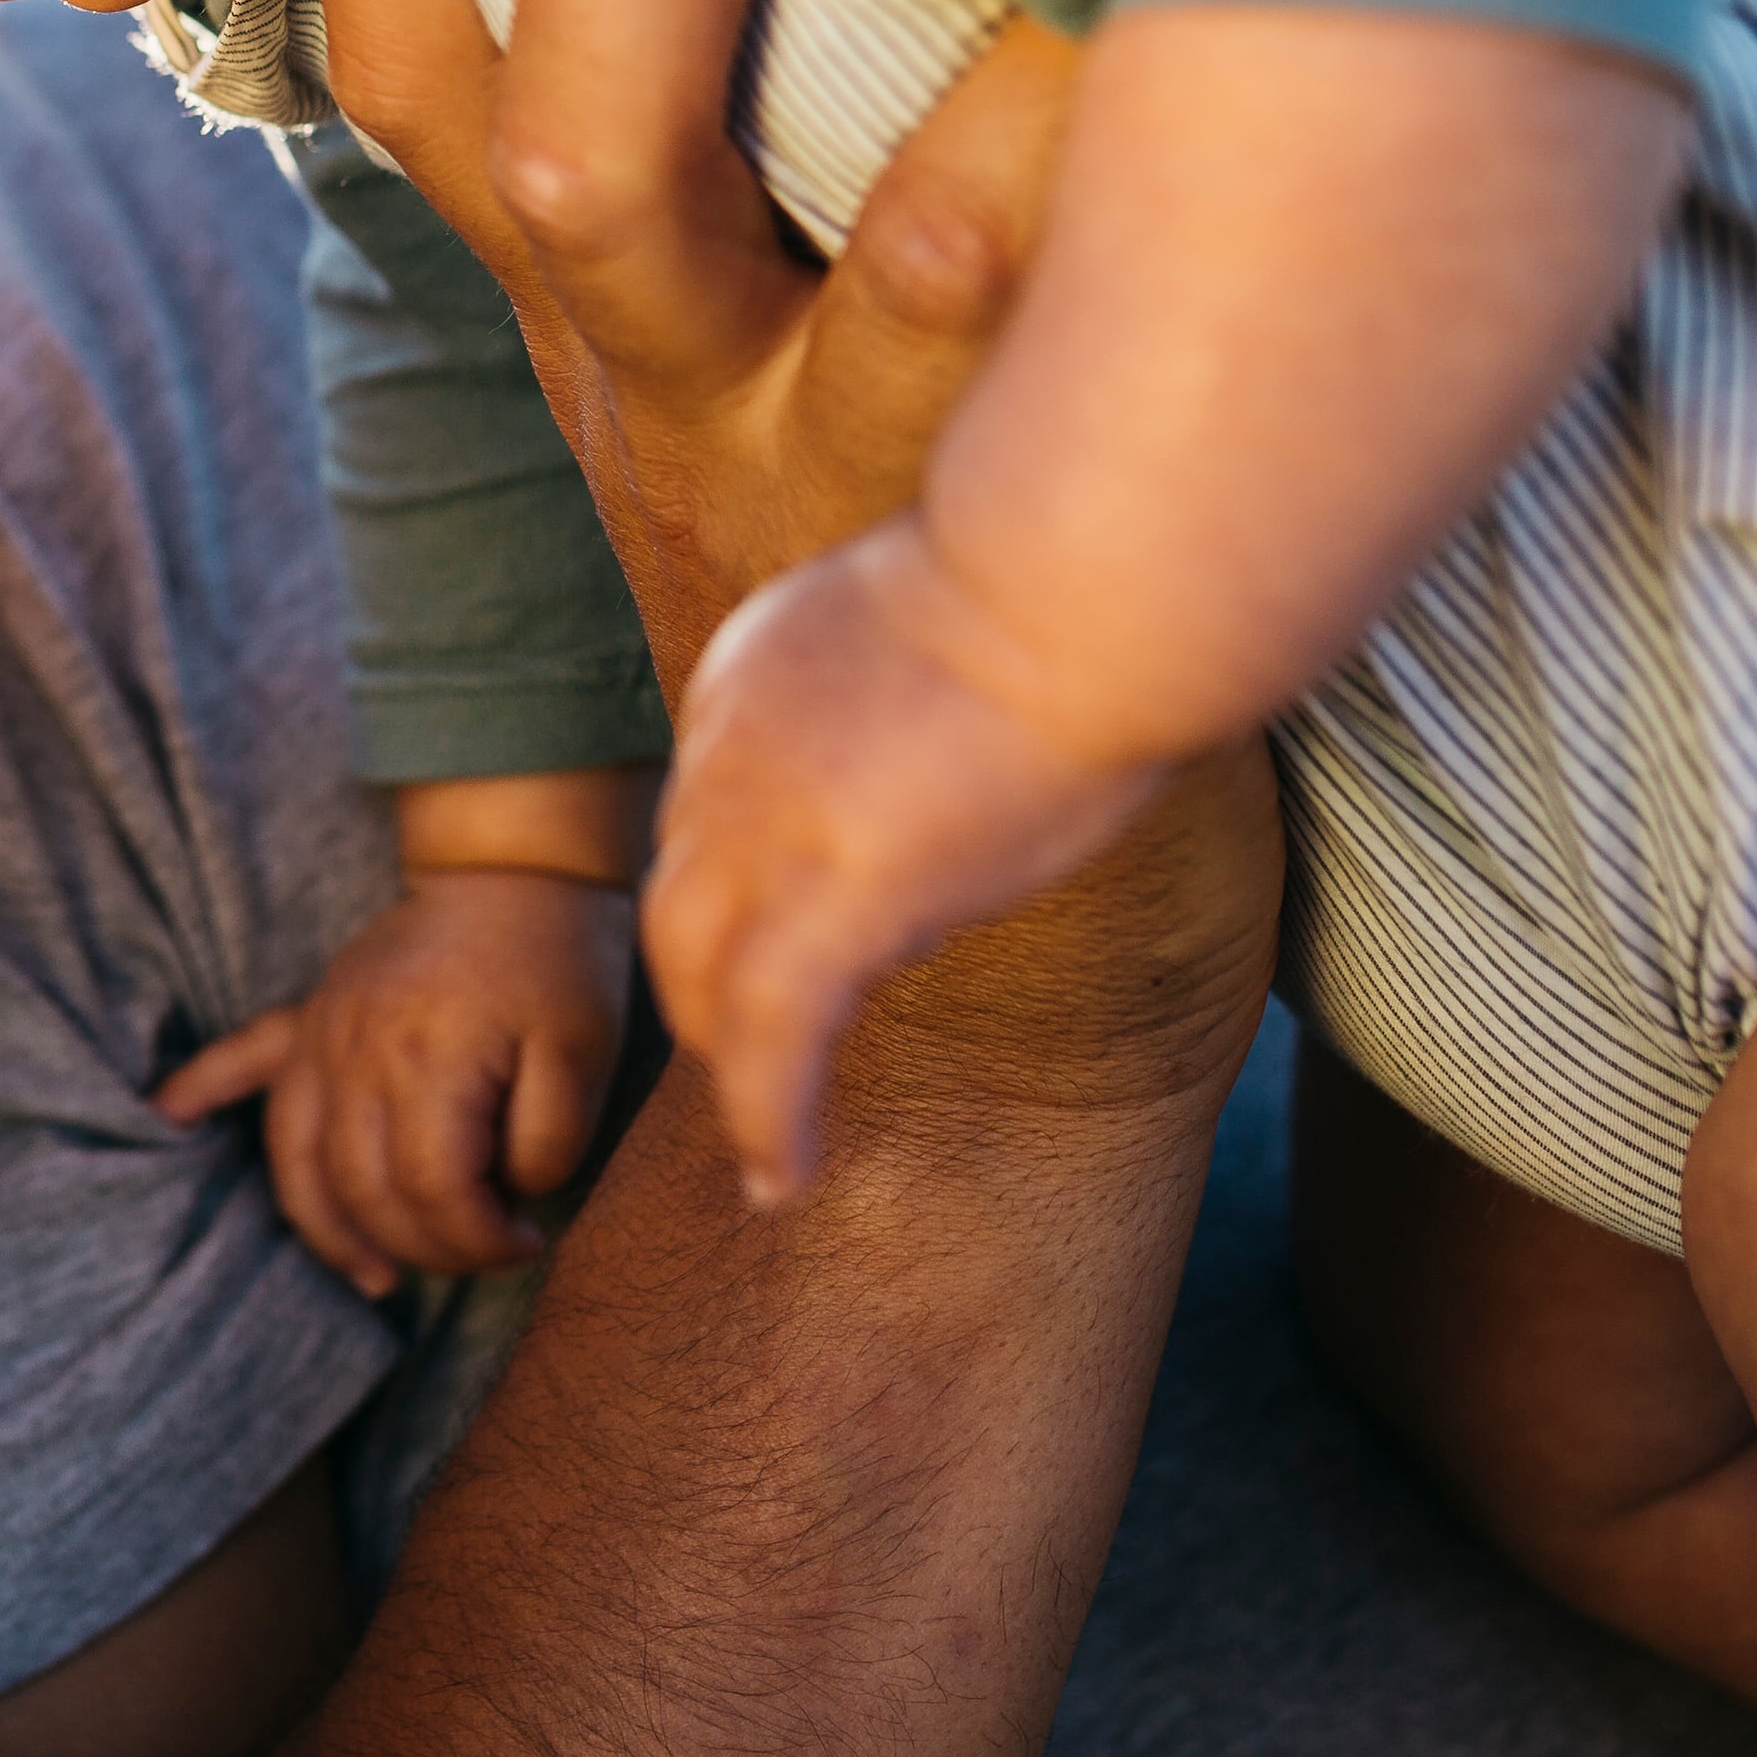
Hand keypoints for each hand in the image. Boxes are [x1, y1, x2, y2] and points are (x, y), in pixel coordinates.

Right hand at [157, 867, 633, 1291]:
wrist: (510, 867)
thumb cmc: (556, 961)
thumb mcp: (586, 1055)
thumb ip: (549, 1141)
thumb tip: (508, 1197)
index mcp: (431, 1062)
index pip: (434, 1191)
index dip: (481, 1241)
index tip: (527, 1243)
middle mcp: (359, 1053)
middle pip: (364, 1188)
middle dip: (425, 1247)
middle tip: (482, 1254)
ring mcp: (324, 1033)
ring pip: (298, 1157)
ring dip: (328, 1229)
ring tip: (374, 1274)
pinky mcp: (311, 1015)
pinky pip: (241, 1058)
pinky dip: (200, 1088)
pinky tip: (167, 1117)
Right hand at [291, 0, 1075, 667]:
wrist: (981, 878)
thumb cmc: (872, 489)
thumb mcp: (720, 309)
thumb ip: (688, 80)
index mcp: (568, 278)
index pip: (399, 58)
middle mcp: (656, 362)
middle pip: (547, 136)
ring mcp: (812, 448)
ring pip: (757, 231)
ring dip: (846, 41)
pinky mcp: (984, 534)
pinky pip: (1005, 327)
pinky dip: (1059, 160)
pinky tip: (1146, 2)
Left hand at [645, 522, 1171, 1205]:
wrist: (1075, 578)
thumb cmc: (1066, 581)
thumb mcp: (947, 624)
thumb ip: (916, 684)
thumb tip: (964, 736)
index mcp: (753, 671)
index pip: (718, 801)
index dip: (749, 876)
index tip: (798, 926)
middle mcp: (729, 748)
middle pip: (681, 893)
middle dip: (705, 981)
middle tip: (747, 1053)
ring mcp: (769, 827)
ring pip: (700, 973)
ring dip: (727, 1058)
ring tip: (762, 1138)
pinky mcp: (836, 899)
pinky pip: (772, 1037)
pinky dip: (765, 1115)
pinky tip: (781, 1178)